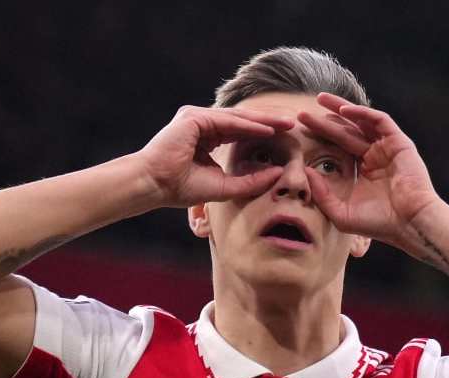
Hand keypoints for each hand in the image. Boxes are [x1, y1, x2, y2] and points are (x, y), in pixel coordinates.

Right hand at [137, 105, 293, 208]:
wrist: (154, 185)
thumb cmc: (179, 188)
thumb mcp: (223, 187)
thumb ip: (250, 181)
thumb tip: (278, 174)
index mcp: (206, 137)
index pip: (241, 132)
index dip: (263, 134)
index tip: (287, 139)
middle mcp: (202, 123)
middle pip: (242, 121)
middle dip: (269, 122)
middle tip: (294, 124)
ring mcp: (197, 117)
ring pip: (238, 118)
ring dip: (263, 120)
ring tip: (287, 124)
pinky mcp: (194, 117)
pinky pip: (227, 120)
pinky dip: (248, 125)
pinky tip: (268, 128)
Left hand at [297, 94, 441, 247]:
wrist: (408, 223)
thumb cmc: (378, 223)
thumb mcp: (341, 213)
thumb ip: (322, 194)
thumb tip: (304, 172)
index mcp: (362, 171)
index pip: (338, 148)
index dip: (320, 139)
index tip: (300, 133)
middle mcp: (374, 156)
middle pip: (345, 131)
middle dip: (324, 121)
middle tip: (302, 114)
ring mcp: (386, 147)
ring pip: (361, 121)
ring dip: (341, 108)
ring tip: (320, 99)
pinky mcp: (398, 142)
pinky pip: (379, 120)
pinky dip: (362, 113)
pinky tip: (343, 110)